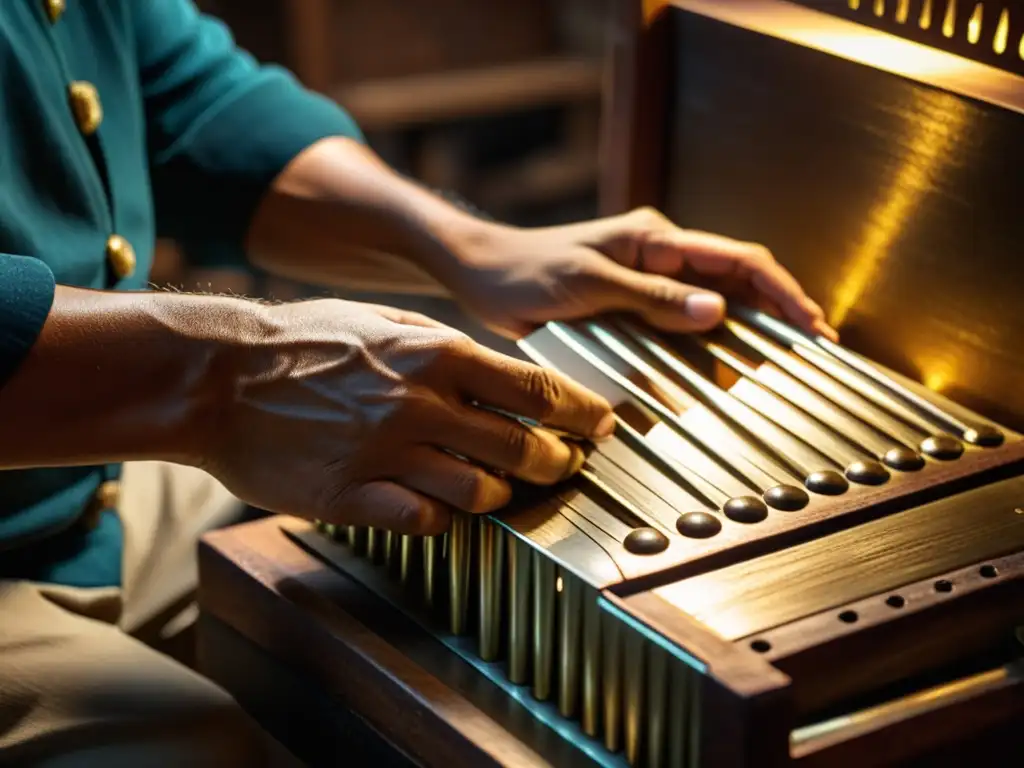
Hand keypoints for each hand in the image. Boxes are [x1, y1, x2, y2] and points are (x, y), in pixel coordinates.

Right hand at [202, 299, 612, 534]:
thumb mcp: (385, 318)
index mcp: (437, 353)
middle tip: (566, 466)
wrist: (219, 374)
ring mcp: (387, 453)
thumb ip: (446, 346)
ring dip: (504, 495)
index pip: (538, 389)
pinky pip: (424, 520)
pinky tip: (441, 507)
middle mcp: (422, 404)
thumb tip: (499, 370)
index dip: (582, 414)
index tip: (602, 426)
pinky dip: (444, 518)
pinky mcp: (350, 495)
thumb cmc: (304, 340)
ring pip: (483, 491)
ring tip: (503, 491)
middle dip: (559, 462)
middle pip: (524, 446)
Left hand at [444, 207, 835, 339]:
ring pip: (715, 302)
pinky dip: (710, 340)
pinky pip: (683, 320)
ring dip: (750, 327)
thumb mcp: (589, 283)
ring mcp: (648, 280)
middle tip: (812, 348)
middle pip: (737, 280)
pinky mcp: (632, 303)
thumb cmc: (527, 270)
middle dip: (778, 310)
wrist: (483, 273)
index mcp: (656, 239)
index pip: (738, 259)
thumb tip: (718, 311)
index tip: (811, 324)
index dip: (782, 291)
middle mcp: (660, 256)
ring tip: (782, 359)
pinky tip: (727, 362)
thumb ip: (652, 297)